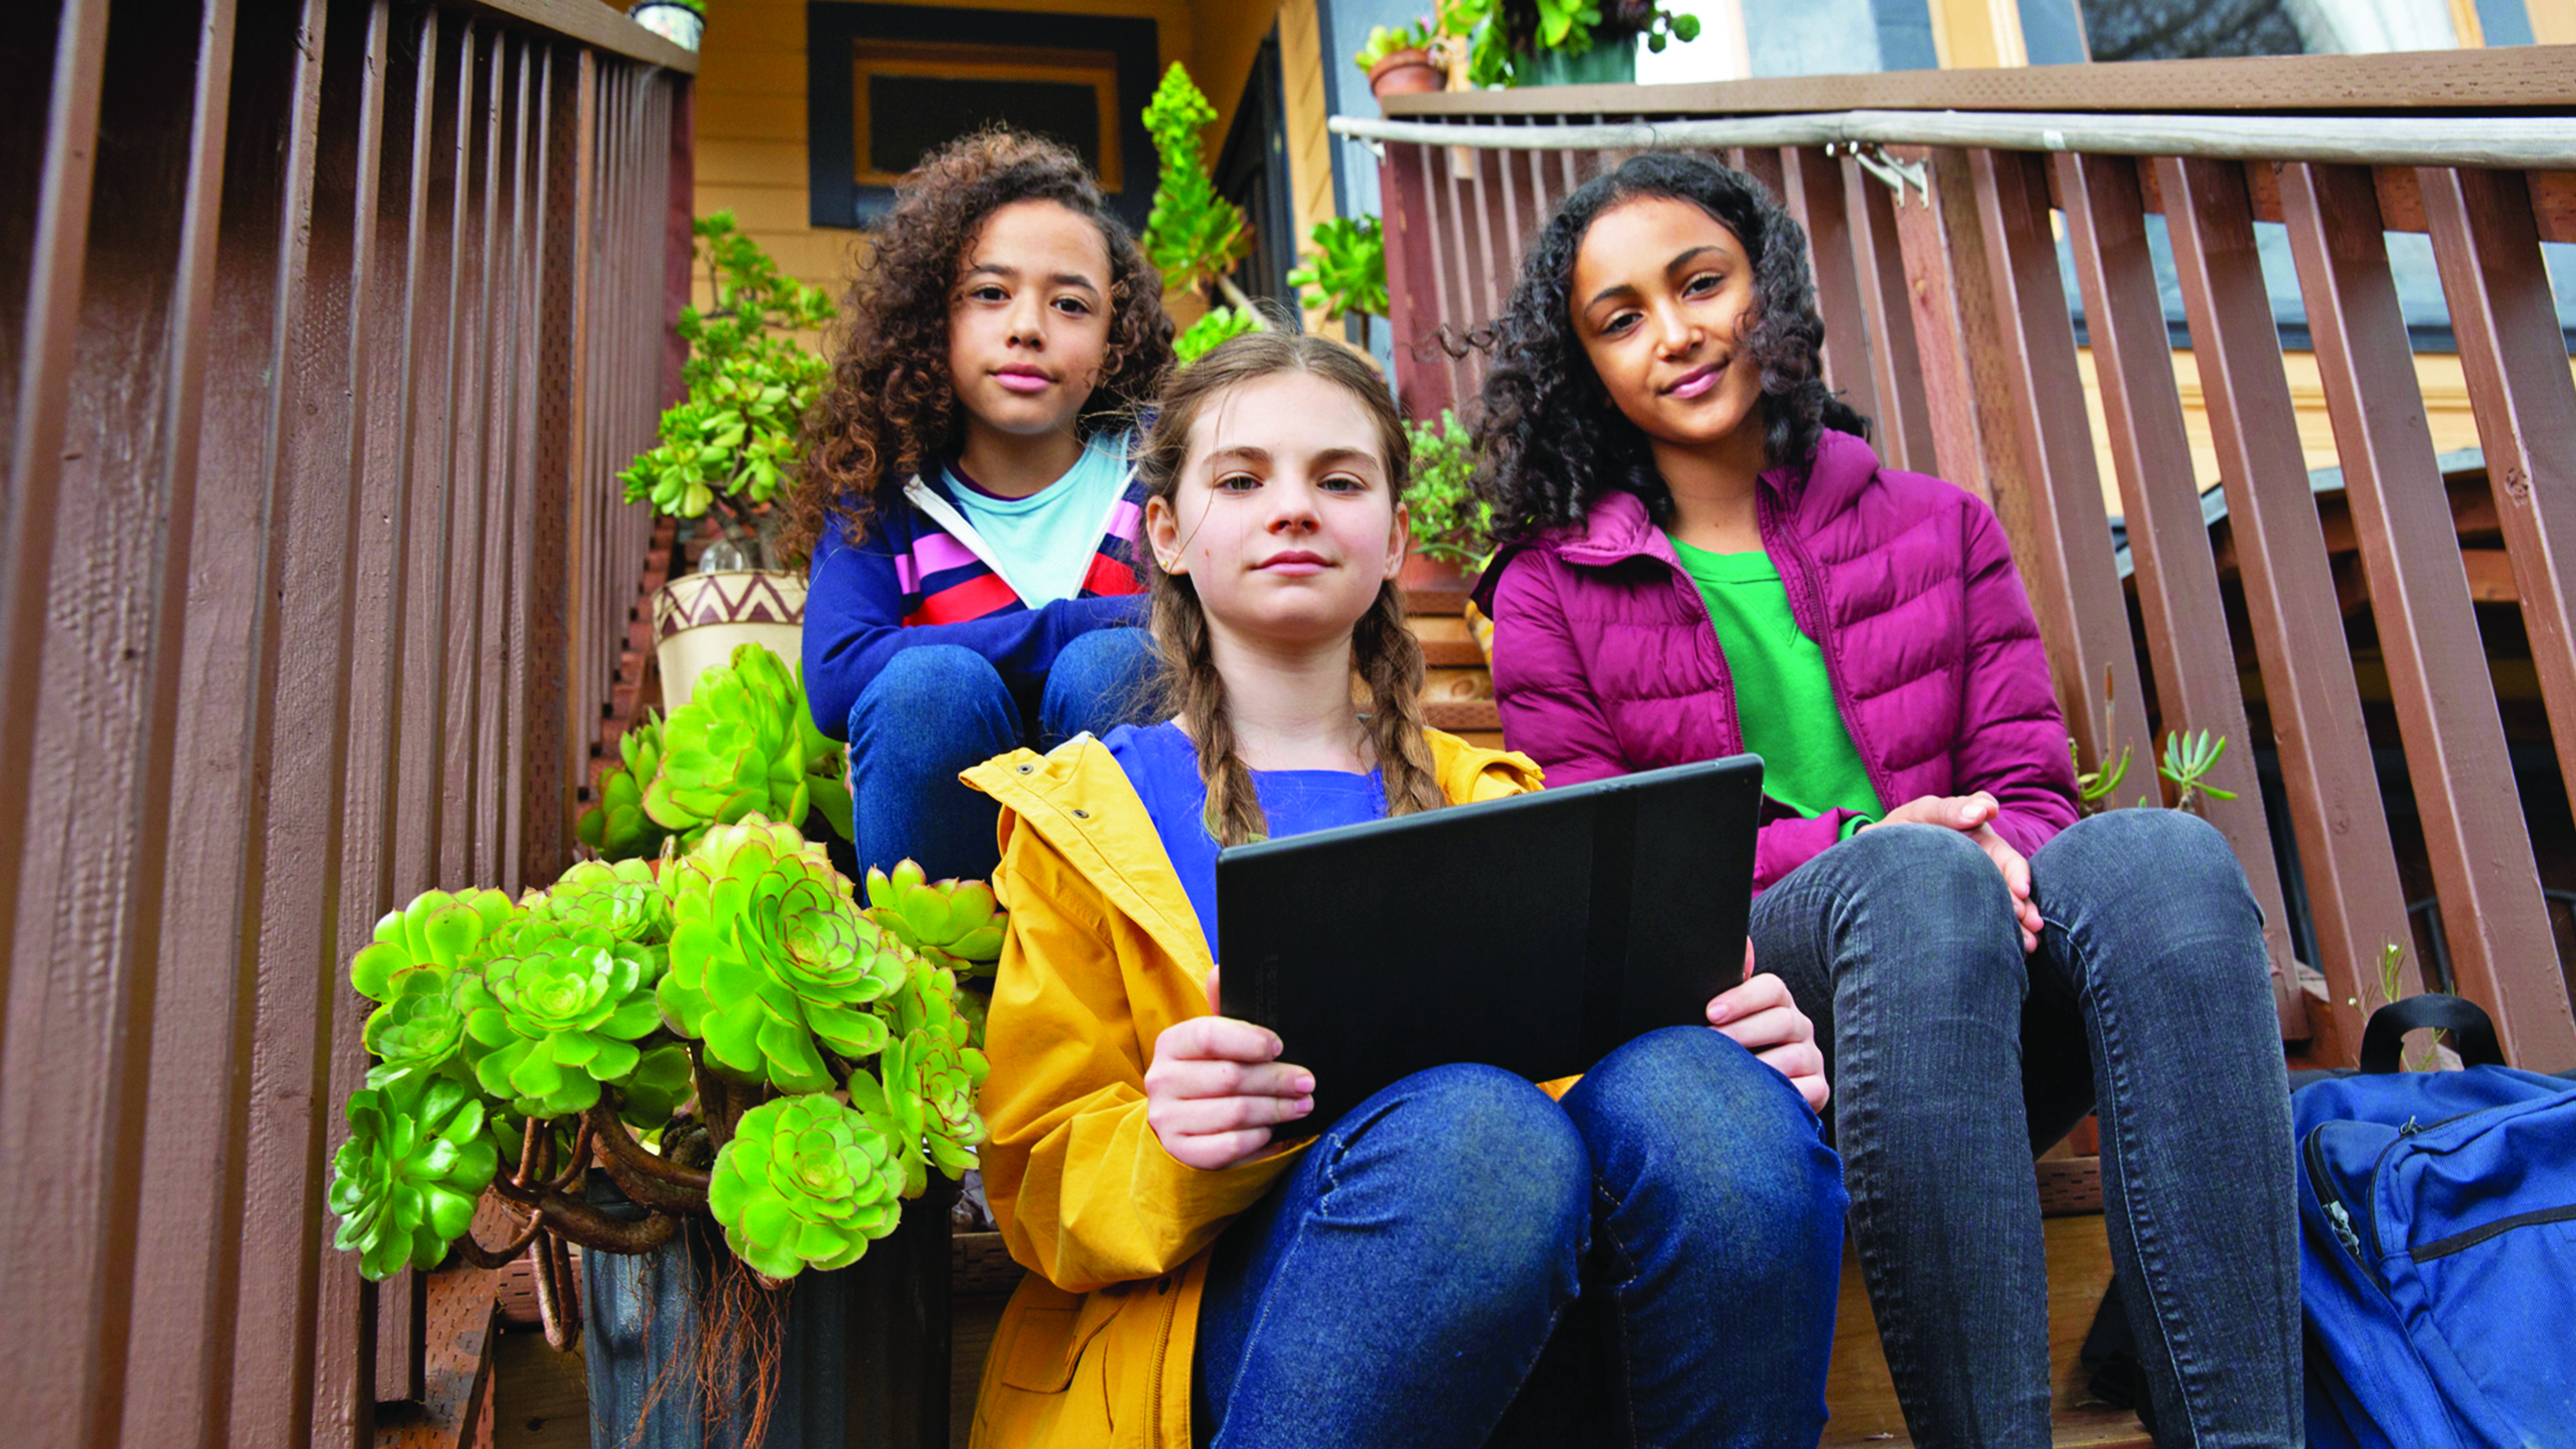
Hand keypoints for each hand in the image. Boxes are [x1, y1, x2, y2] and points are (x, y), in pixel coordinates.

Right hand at [1143, 965, 1314, 1170]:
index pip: (1209, 1035)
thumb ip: (1222, 1010)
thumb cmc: (1209, 1074)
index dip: (1250, 1040)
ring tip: (1302, 1105)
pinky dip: (1258, 1138)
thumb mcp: (1214, 1043)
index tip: (1279, 1046)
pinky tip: (1273, 1131)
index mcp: (1171, 1044)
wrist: (1182, 1126)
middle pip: (1231, 1077)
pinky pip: (1229, 1146)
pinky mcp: (1181, 1152)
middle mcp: (1161, 1080)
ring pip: (1235, 1113)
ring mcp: (1167, 1119)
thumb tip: (1222, 970)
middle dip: (1277, 1079)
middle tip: (1307, 1081)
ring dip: (1276, 1110)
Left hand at [1706, 962, 1828, 1112]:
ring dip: (1757, 1067)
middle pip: (1781, 1021)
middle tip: (1708, 1045)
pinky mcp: (1818, 1088)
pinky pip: (1808, 1090)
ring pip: (1792, 1057)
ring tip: (1726, 1077)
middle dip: (1741, 1033)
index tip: (1711, 1012)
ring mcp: (1811, 1057)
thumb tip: (1744, 945)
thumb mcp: (1722, 1014)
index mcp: (1777, 1002)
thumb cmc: (1728, 1046)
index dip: (1742, 998)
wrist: (1743, 1094)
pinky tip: (1756, 1100)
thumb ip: (1729, 982)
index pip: (1771, 988)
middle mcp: (1799, 1025)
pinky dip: (1783, 1094)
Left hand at [1863, 792, 2041, 952]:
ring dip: (2019, 929)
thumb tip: (1985, 811)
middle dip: (2025, 909)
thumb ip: (1952, 809)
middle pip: (2015, 892)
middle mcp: (1987, 870)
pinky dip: (2001, 940)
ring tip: (2026, 945)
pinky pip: (1988, 928)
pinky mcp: (1967, 914)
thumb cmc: (1903, 830)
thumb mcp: (1924, 812)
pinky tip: (2011, 954)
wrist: (1875, 857)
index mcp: (1984, 845)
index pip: (2010, 861)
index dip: (2018, 875)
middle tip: (2030, 926)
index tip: (2020, 891)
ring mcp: (1978, 893)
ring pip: (2006, 913)